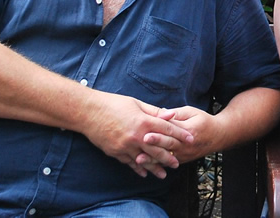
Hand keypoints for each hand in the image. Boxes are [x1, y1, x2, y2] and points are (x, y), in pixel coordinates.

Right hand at [79, 91, 193, 178]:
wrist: (88, 112)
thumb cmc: (113, 104)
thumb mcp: (137, 104)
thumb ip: (155, 112)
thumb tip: (171, 114)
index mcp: (143, 121)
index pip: (167, 129)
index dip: (180, 135)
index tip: (190, 139)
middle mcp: (136, 136)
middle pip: (158, 149)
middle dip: (169, 157)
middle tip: (177, 164)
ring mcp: (125, 146)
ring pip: (144, 160)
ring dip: (155, 168)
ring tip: (163, 174)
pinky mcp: (115, 152)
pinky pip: (129, 163)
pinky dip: (138, 168)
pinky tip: (144, 173)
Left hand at [140, 105, 217, 163]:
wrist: (218, 136)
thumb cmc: (203, 121)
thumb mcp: (192, 112)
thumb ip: (176, 114)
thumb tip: (161, 113)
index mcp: (189, 130)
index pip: (172, 131)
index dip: (159, 132)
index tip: (146, 133)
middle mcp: (187, 144)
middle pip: (168, 145)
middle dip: (153, 145)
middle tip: (140, 145)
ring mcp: (185, 154)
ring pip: (166, 157)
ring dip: (152, 159)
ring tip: (138, 160)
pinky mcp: (182, 160)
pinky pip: (168, 163)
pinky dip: (156, 165)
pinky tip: (145, 166)